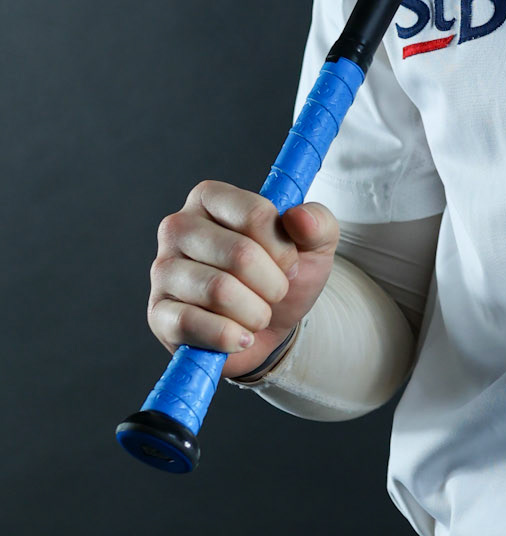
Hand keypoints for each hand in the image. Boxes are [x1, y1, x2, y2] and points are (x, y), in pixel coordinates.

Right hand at [149, 181, 339, 378]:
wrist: (269, 325)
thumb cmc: (283, 273)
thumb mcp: (313, 245)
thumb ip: (318, 223)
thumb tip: (299, 217)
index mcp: (210, 198)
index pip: (254, 214)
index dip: (283, 249)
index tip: (289, 263)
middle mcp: (178, 227)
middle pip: (240, 254)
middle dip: (273, 284)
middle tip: (275, 293)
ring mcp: (163, 270)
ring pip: (219, 291)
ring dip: (255, 313)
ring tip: (258, 314)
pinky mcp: (158, 313)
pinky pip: (192, 323)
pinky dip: (228, 336)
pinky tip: (240, 337)